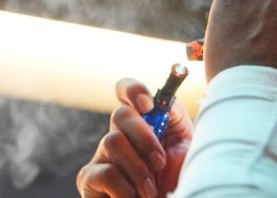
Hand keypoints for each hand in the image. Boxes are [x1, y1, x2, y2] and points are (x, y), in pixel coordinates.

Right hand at [77, 78, 193, 197]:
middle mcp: (120, 134)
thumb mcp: (187, 147)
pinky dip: (125, 188)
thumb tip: (165, 100)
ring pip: (112, 141)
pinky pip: (105, 172)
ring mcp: (102, 155)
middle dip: (144, 137)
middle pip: (120, 113)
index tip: (149, 105)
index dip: (133, 89)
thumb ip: (176, 120)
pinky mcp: (89, 178)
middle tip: (160, 162)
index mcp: (143, 123)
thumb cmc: (178, 182)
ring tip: (150, 190)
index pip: (126, 91)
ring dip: (138, 169)